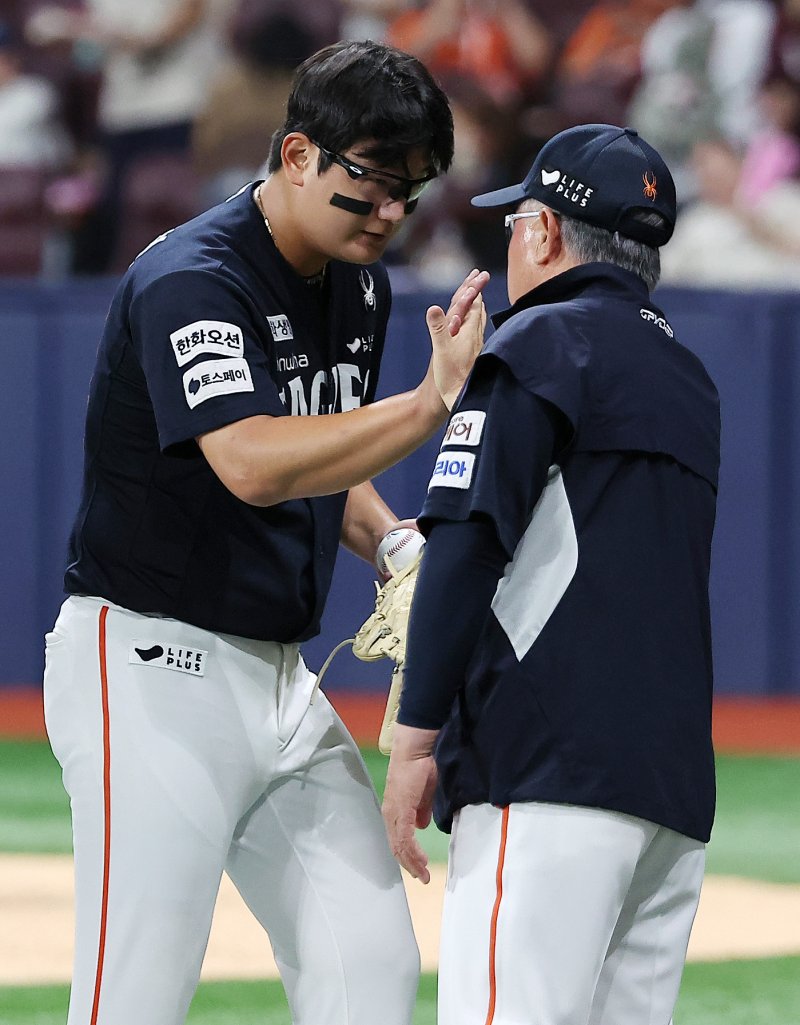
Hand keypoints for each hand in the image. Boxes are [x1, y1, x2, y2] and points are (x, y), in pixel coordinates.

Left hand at [382, 725, 439, 883]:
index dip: (408, 856)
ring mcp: (394, 812)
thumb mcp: (424, 794)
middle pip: (396, 847)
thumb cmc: (421, 766)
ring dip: (412, 862)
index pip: (398, 839)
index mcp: (395, 810)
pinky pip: (405, 837)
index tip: (420, 868)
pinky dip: (413, 851)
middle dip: (410, 865)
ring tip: (424, 874)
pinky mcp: (401, 810)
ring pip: (399, 845)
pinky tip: (421, 861)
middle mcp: (390, 813)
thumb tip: (422, 825)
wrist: (416, 749)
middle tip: (423, 878)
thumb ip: (422, 810)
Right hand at [428, 269, 488, 410]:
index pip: (472, 304)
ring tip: (478, 300)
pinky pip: (476, 333)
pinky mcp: (473, 355)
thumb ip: (438, 328)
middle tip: (478, 279)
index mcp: (468, 331)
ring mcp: (476, 346)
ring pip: (478, 321)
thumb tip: (434, 307)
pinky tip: (473, 329)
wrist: (461, 398)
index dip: (473, 288)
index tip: (477, 274)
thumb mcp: (441, 350)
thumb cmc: (452, 376)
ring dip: (477, 308)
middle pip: (477, 310)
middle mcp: (475, 336)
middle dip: (476, 294)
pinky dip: (475, 323)